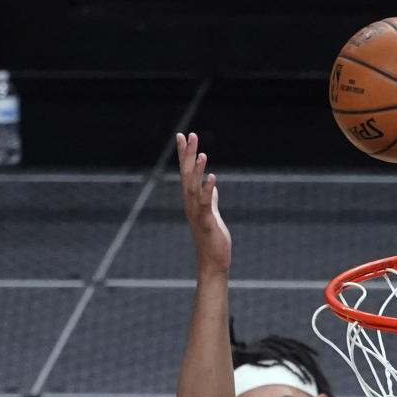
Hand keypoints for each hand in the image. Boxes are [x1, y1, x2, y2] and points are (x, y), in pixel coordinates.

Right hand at [177, 131, 230, 271]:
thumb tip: (212, 186)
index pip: (186, 173)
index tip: (183, 135)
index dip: (184, 154)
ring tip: (202, 154)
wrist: (213, 261)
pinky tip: (213, 179)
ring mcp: (197, 213)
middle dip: (188, 154)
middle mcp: (190, 204)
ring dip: (197, 171)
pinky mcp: (207, 223)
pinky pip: (206, 204)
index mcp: (191, 200)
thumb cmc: (212, 239)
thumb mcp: (212, 214)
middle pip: (187, 175)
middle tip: (190, 134)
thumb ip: (210, 199)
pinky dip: (208, 191)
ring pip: (193, 187)